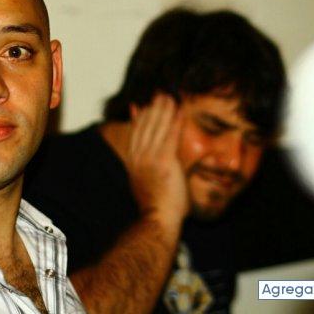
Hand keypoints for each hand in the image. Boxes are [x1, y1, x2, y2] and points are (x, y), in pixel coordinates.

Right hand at [127, 94, 188, 225]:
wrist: (157, 220)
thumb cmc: (155, 204)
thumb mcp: (144, 181)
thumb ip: (144, 164)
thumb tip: (148, 154)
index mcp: (133, 160)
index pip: (136, 132)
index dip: (142, 115)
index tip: (148, 103)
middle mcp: (139, 157)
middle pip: (145, 125)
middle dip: (153, 107)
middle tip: (160, 93)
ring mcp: (150, 158)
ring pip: (157, 127)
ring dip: (164, 109)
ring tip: (169, 96)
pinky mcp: (164, 161)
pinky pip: (170, 136)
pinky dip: (175, 122)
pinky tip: (179, 110)